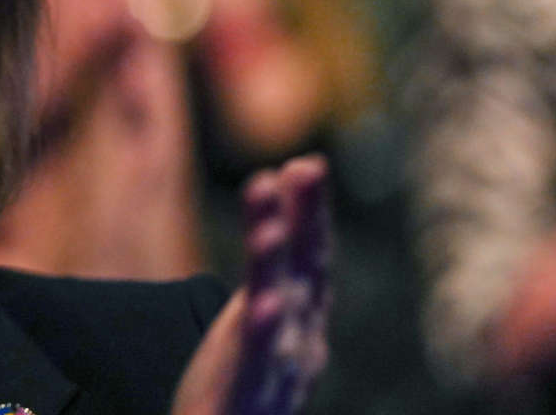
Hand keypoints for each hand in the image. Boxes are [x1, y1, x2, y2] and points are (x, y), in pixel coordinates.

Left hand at [172, 155, 329, 413]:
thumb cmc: (253, 368)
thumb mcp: (266, 305)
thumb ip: (276, 249)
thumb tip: (292, 170)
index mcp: (305, 314)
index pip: (311, 252)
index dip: (310, 209)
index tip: (305, 164)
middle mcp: (302, 338)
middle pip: (303, 270)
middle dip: (303, 220)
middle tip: (303, 170)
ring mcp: (279, 371)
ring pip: (278, 309)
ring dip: (273, 267)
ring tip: (269, 230)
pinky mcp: (244, 399)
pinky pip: (256, 363)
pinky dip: (265, 335)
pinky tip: (262, 306)